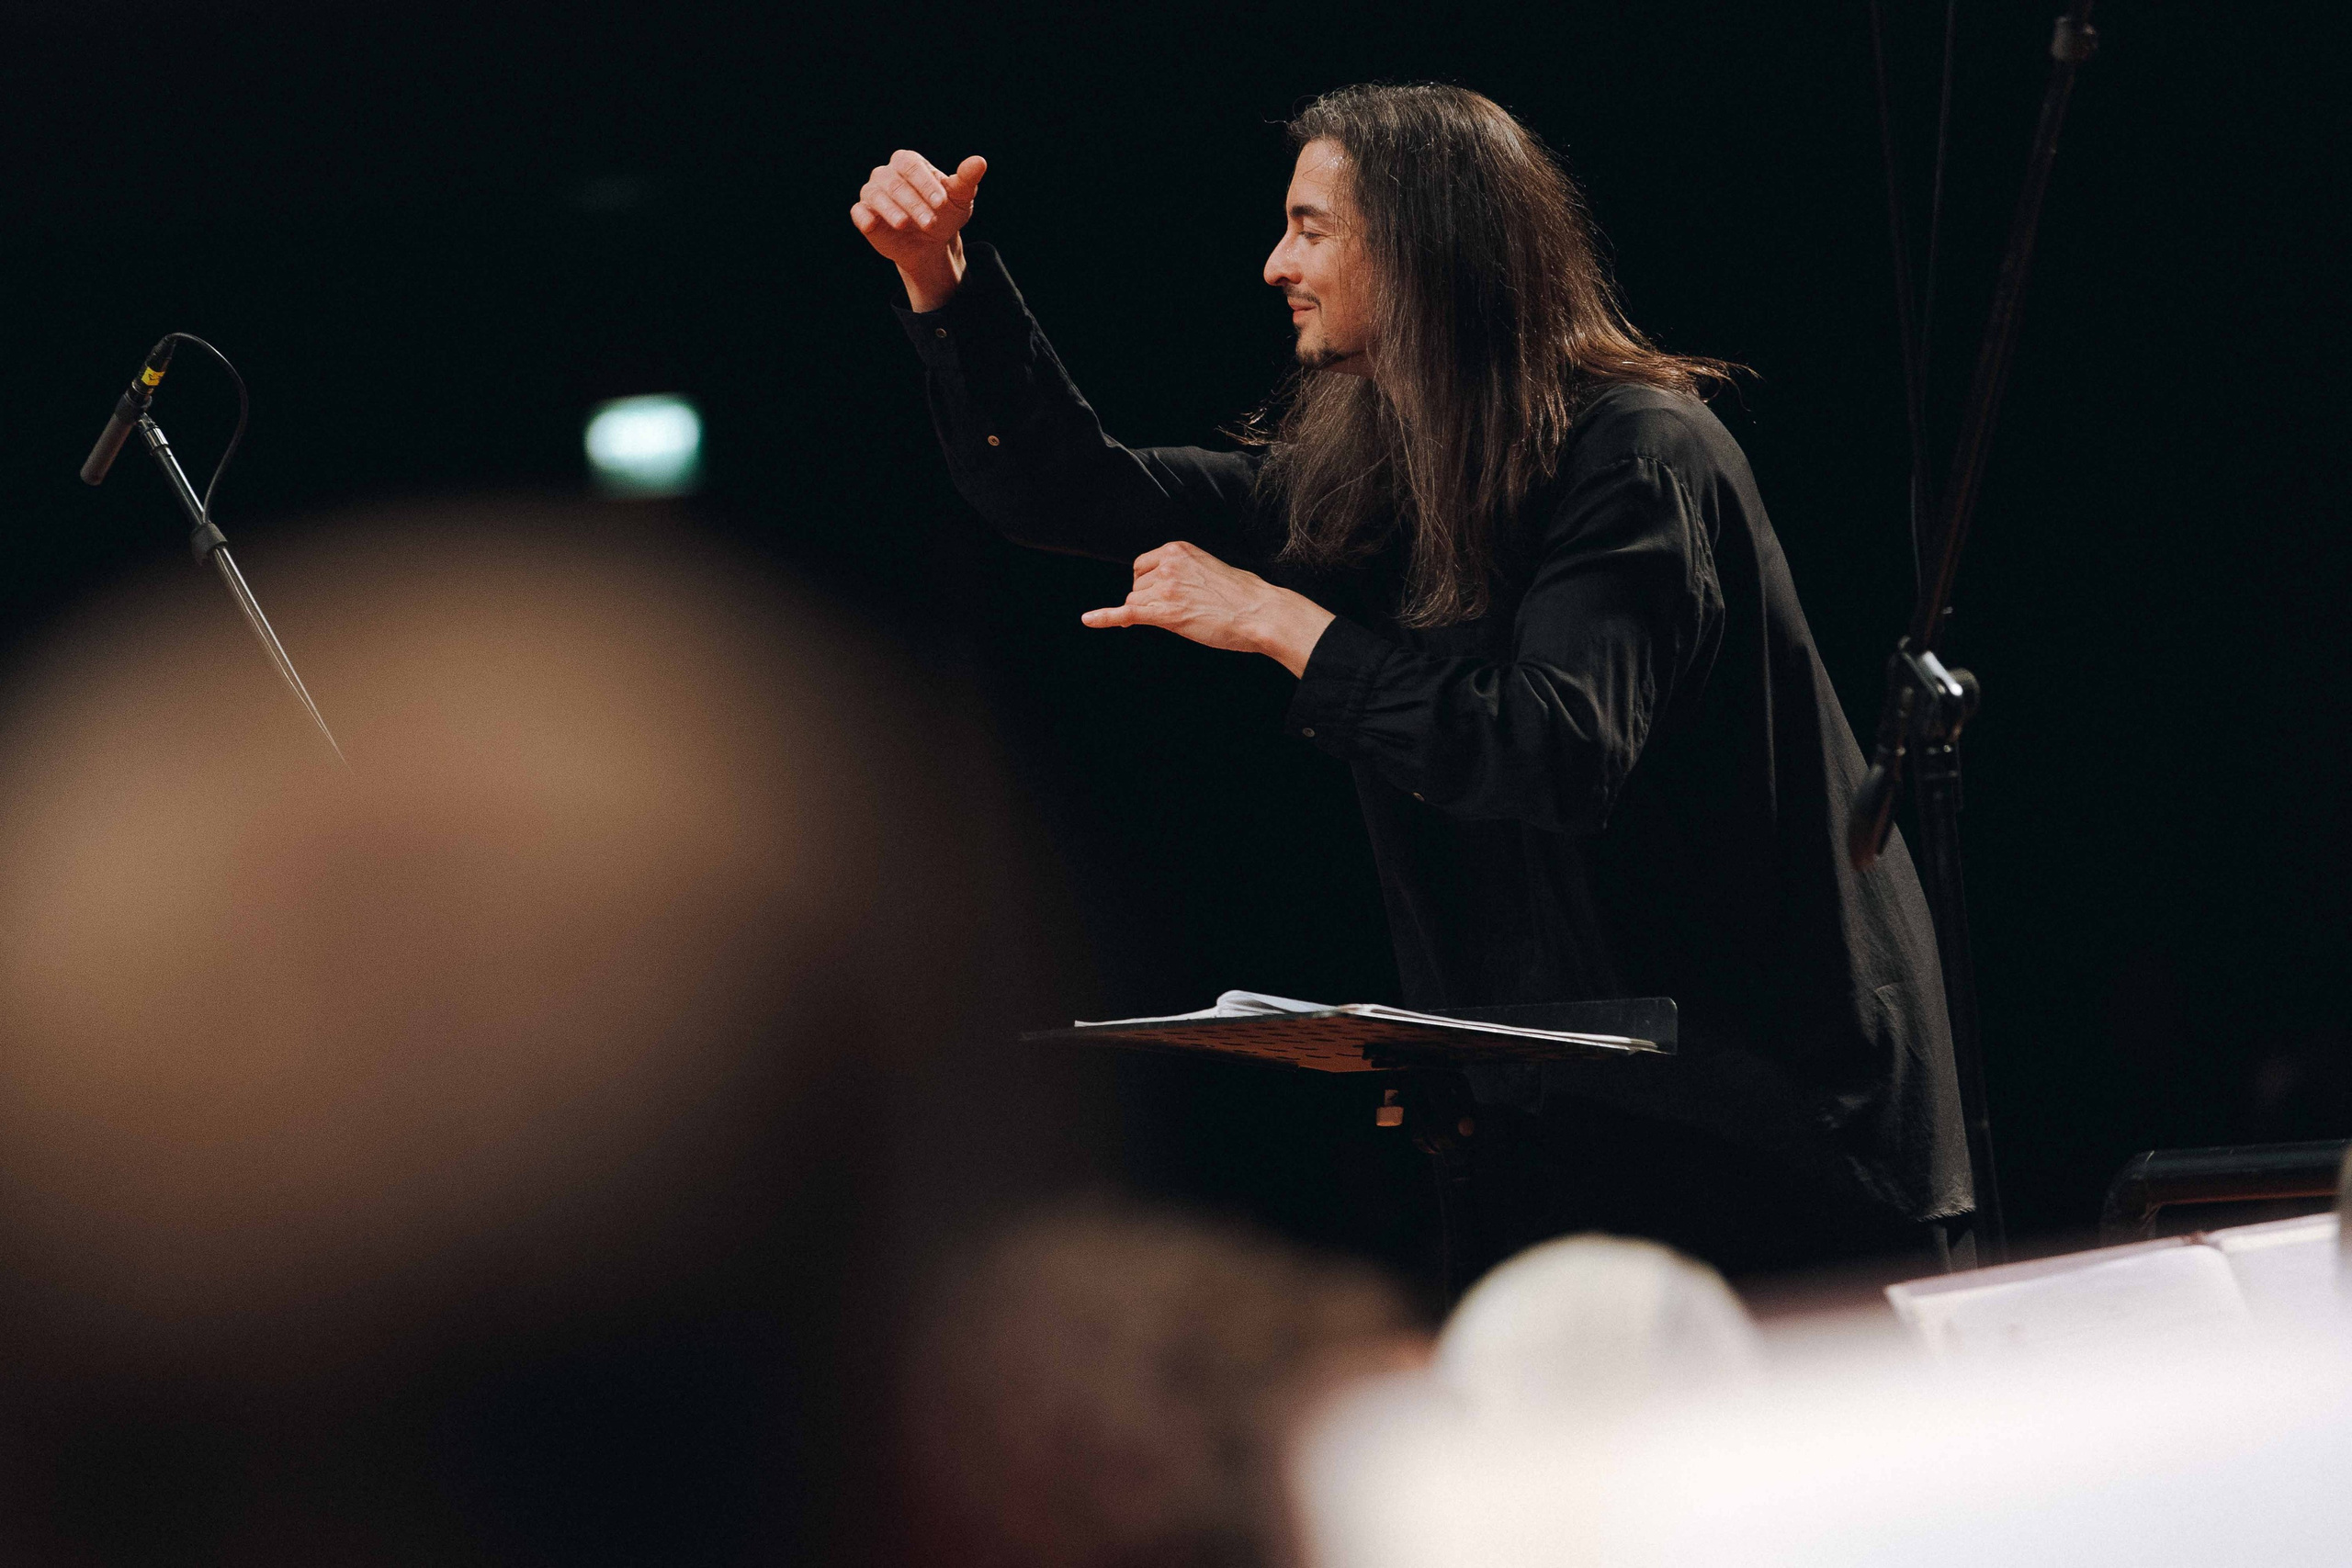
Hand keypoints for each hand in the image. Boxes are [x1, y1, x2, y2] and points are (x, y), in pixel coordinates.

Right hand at [850, 150, 988, 311]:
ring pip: (876, 195)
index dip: (926, 184)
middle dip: (914, 203)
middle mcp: (887, 174)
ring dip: (892, 210)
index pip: (912, 167)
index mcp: (908, 163)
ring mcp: (873, 192)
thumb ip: (966, 179)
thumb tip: (979, 162)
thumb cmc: (944, 213)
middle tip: (931, 222)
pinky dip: (864, 217)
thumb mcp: (959, 198)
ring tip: (905, 224)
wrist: (932, 242)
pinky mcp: (864, 214)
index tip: (942, 203)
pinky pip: (859, 212)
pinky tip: (872, 224)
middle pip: (895, 183)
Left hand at [1081, 542, 1336, 677]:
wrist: (1260, 612)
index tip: (1156, 595)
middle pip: (1136, 586)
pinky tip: (1089, 620)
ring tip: (1181, 619)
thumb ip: (1184, 570)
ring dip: (1149, 614)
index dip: (1146, 584)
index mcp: (1178, 550)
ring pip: (1135, 603)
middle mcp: (1167, 564)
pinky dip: (1104, 618)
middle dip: (1148, 601)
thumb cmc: (1243, 596)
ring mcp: (1165, 588)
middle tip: (1178, 611)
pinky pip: (1126, 613)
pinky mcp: (1165, 612)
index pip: (1141, 565)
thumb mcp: (1210, 568)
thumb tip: (1170, 585)